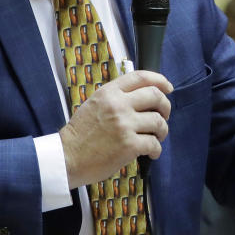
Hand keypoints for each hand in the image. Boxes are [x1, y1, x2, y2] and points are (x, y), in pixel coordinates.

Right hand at [59, 70, 172, 187]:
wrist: (67, 157)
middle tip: (164, 116)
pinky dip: (156, 150)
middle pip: (156, 96)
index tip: (168, 87)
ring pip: (158, 121)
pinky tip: (150, 153)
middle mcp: (118, 105)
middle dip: (165, 107)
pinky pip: (154, 144)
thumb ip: (115, 97)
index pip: (140, 77)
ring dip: (162, 131)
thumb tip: (142, 96)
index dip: (159, 80)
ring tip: (156, 137)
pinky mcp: (129, 145)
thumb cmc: (80, 134)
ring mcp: (124, 125)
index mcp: (109, 92)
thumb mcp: (94, 104)